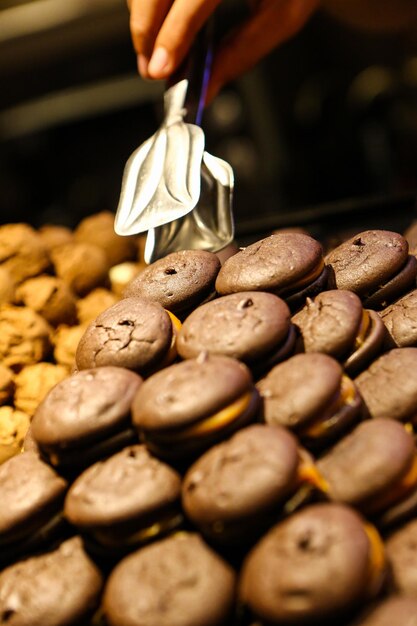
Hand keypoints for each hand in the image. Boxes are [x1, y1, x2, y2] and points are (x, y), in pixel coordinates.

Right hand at [128, 0, 318, 100]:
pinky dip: (146, 1)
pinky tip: (156, 21)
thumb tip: (205, 88)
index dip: (173, 36)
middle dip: (146, 31)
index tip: (160, 69)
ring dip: (142, 16)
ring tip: (155, 50)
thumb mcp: (281, 17)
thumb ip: (241, 53)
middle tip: (151, 69)